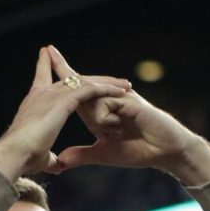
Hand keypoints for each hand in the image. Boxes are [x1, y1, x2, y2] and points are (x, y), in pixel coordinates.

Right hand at [0, 46, 129, 181]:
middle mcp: (43, 94)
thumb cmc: (21, 158)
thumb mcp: (39, 157)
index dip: (44, 68)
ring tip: (124, 86)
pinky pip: (91, 90)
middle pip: (72, 79)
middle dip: (92, 79)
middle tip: (110, 81)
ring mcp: (53, 95)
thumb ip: (51, 158)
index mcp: (34, 103)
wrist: (14, 154)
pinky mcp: (64, 100)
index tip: (47, 56)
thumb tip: (58, 165)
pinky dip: (107, 90)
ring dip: (106, 84)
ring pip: (85, 82)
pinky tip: (121, 92)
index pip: (42, 80)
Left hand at [47, 46, 209, 184]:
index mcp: (97, 110)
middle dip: (64, 69)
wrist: (163, 152)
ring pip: (91, 98)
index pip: (74, 89)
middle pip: (81, 82)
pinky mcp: (129, 101)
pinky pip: (106, 106)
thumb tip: (60, 160)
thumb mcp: (103, 154)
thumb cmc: (137, 150)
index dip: (61, 73)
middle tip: (49, 50)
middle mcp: (106, 99)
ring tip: (112, 133)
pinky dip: (107, 121)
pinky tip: (116, 131)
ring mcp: (118, 98)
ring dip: (96, 119)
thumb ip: (82, 155)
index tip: (45, 57)